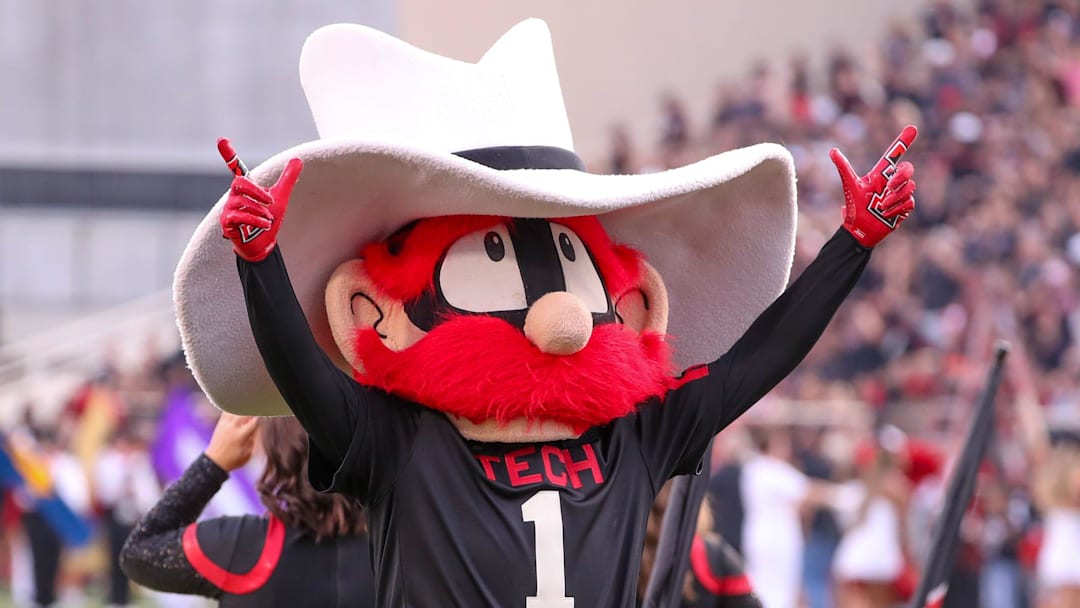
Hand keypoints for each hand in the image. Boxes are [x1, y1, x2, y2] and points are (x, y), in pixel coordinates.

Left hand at [204, 413, 258, 471]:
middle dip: (252, 410)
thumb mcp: (247, 455)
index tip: (265, 414)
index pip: (254, 422)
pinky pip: (226, 412)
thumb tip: (256, 431)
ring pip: (235, 410)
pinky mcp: (220, 424)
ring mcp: (225, 425)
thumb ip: (253, 441)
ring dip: (242, 408)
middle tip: (257, 409)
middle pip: (244, 413)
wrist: (214, 462)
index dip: (261, 417)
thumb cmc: (232, 460)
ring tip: (248, 408)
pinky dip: (233, 409)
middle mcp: (232, 428)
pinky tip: (238, 409)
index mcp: (240, 436)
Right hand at [218, 139, 302, 261]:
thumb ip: (287, 178)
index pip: (236, 168)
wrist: (263, 244)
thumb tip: (298, 159)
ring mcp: (228, 209)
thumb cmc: (268, 219)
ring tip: (269, 220)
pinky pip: (238, 216)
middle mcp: (235, 196)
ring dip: (260, 211)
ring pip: (241, 202)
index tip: (222, 139)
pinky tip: (265, 225)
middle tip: (271, 201)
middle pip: (239, 183)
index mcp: (246, 188)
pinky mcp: (227, 223)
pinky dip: (254, 220)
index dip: (229, 154)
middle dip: (256, 192)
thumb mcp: (280, 197)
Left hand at [830, 125, 917, 247]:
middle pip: (908, 169)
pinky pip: (909, 202)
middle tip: (888, 187)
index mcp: (880, 174)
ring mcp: (900, 194)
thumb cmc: (855, 206)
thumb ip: (844, 167)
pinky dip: (897, 208)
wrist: (861, 229)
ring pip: (909, 187)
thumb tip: (832, 150)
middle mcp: (892, 181)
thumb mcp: (850, 185)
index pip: (894, 155)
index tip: (912, 128)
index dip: (903, 141)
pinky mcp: (905, 207)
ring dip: (894, 198)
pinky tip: (886, 214)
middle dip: (900, 177)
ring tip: (880, 207)